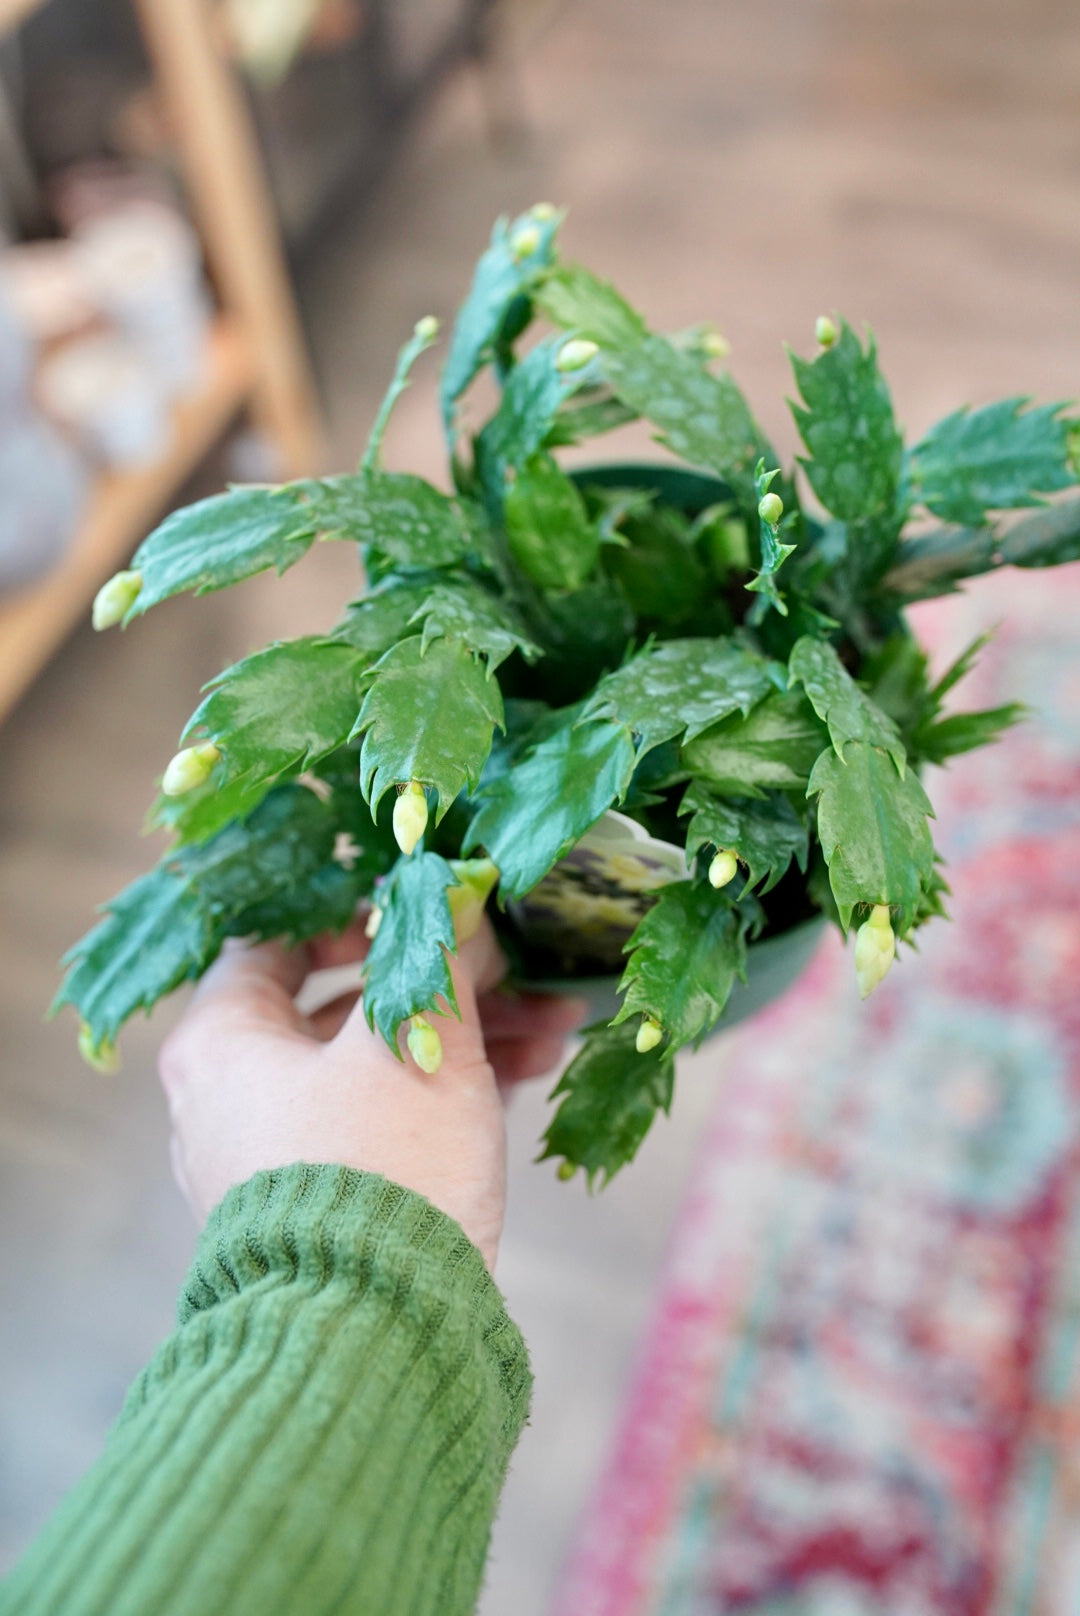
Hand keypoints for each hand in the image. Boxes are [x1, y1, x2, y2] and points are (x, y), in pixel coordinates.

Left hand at [158, 914, 582, 1269]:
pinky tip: (534, 1071)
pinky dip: (449, 1092)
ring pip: (375, 1064)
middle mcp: (233, 1096)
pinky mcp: (328, 1205)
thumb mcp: (417, 1038)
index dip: (350, 911)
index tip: (422, 908)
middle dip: (442, 979)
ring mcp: (278, 1156)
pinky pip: (386, 1121)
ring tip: (556, 1023)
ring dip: (465, 1033)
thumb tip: (454, 888)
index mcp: (222, 1042)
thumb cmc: (379, 1164)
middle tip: (513, 965)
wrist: (376, 1336)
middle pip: (341, 1004)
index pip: (271, 941)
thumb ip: (435, 953)